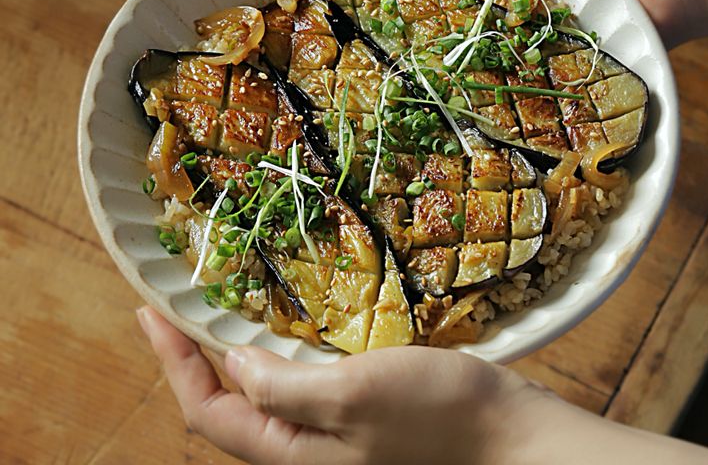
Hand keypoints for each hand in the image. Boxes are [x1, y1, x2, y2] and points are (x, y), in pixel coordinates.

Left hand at [136, 306, 544, 464]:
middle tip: (183, 306)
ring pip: (265, 397)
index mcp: (292, 455)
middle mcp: (304, 451)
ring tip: (224, 310)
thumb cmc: (436, 416)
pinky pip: (302, 388)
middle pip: (229, 408)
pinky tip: (293, 327)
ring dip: (236, 354)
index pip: (207, 411)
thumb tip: (236, 365)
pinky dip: (282, 355)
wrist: (508, 437)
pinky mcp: (360, 416)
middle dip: (196, 358)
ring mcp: (333, 436)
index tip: (152, 310)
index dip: (173, 362)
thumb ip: (286, 388)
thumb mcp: (354, 396)